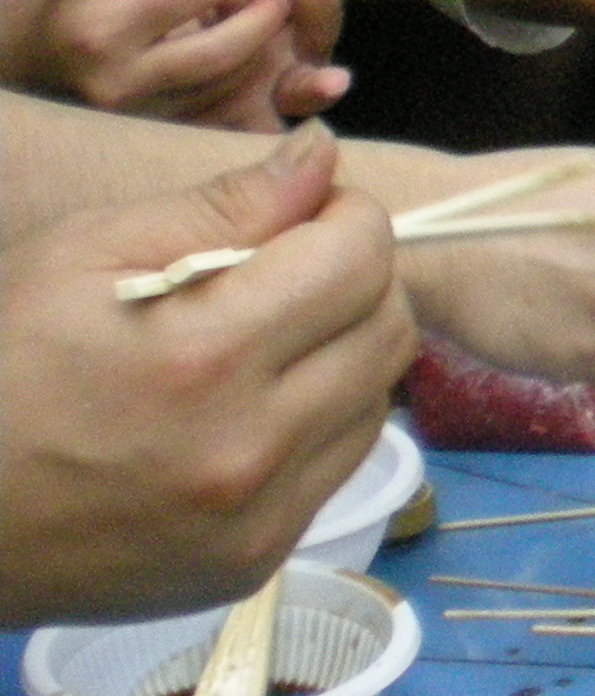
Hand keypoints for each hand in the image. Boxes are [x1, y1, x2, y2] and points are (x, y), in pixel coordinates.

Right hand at [0, 125, 413, 623]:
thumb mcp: (84, 255)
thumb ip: (223, 203)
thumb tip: (322, 155)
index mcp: (205, 356)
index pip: (363, 255)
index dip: (343, 216)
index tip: (305, 216)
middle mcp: (249, 446)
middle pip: (389, 325)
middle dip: (355, 279)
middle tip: (292, 271)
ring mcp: (258, 516)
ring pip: (379, 397)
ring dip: (346, 351)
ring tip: (267, 341)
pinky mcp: (255, 561)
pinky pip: (340, 464)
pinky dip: (321, 421)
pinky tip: (252, 407)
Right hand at [11, 0, 348, 128]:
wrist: (45, 61)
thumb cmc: (85, 1)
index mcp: (103, 32)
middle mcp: (127, 84)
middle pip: (220, 54)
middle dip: (271, 11)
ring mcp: (155, 119)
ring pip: (240, 88)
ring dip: (287, 44)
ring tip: (306, 4)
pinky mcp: (181, 138)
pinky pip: (247, 126)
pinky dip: (287, 98)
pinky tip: (329, 77)